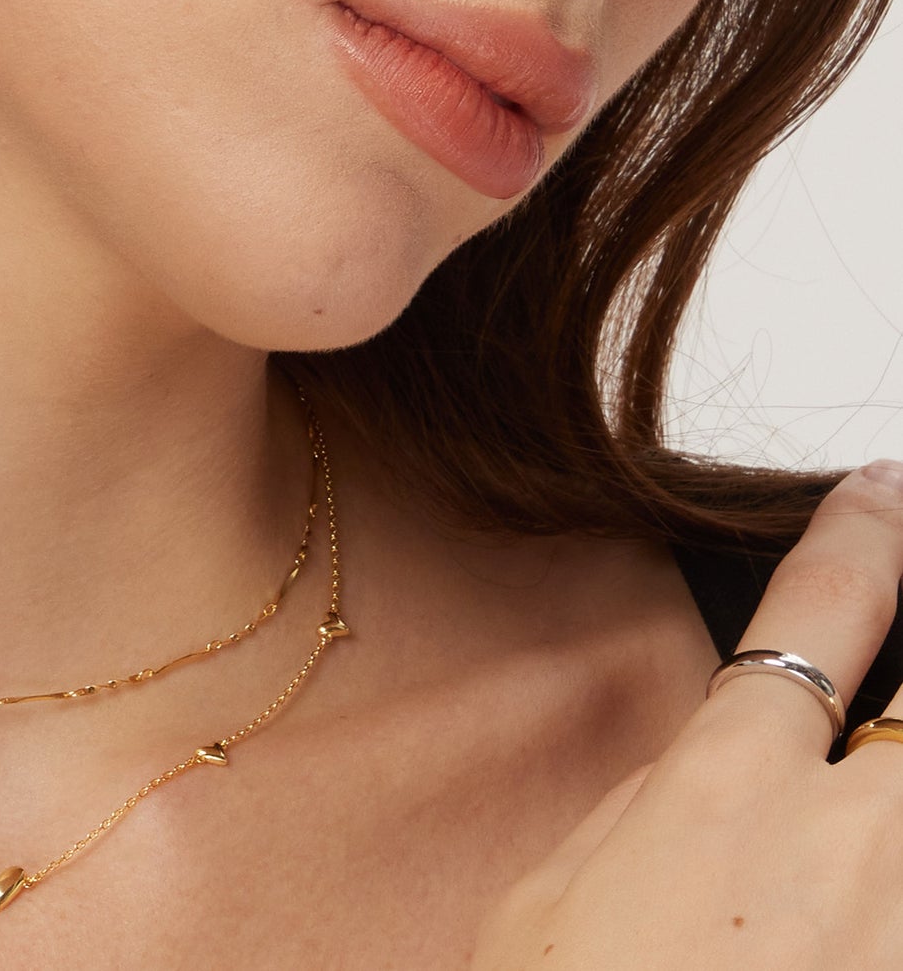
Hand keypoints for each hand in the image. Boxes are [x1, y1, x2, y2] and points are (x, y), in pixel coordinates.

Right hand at [471, 459, 902, 969]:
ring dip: (890, 804)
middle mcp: (845, 845)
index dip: (864, 536)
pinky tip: (857, 913)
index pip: (822, 608)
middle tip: (886, 665)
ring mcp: (901, 927)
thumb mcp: (550, 903)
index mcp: (725, 789)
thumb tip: (698, 769)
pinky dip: (892, 893)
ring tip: (846, 838)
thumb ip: (640, 813)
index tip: (882, 491)